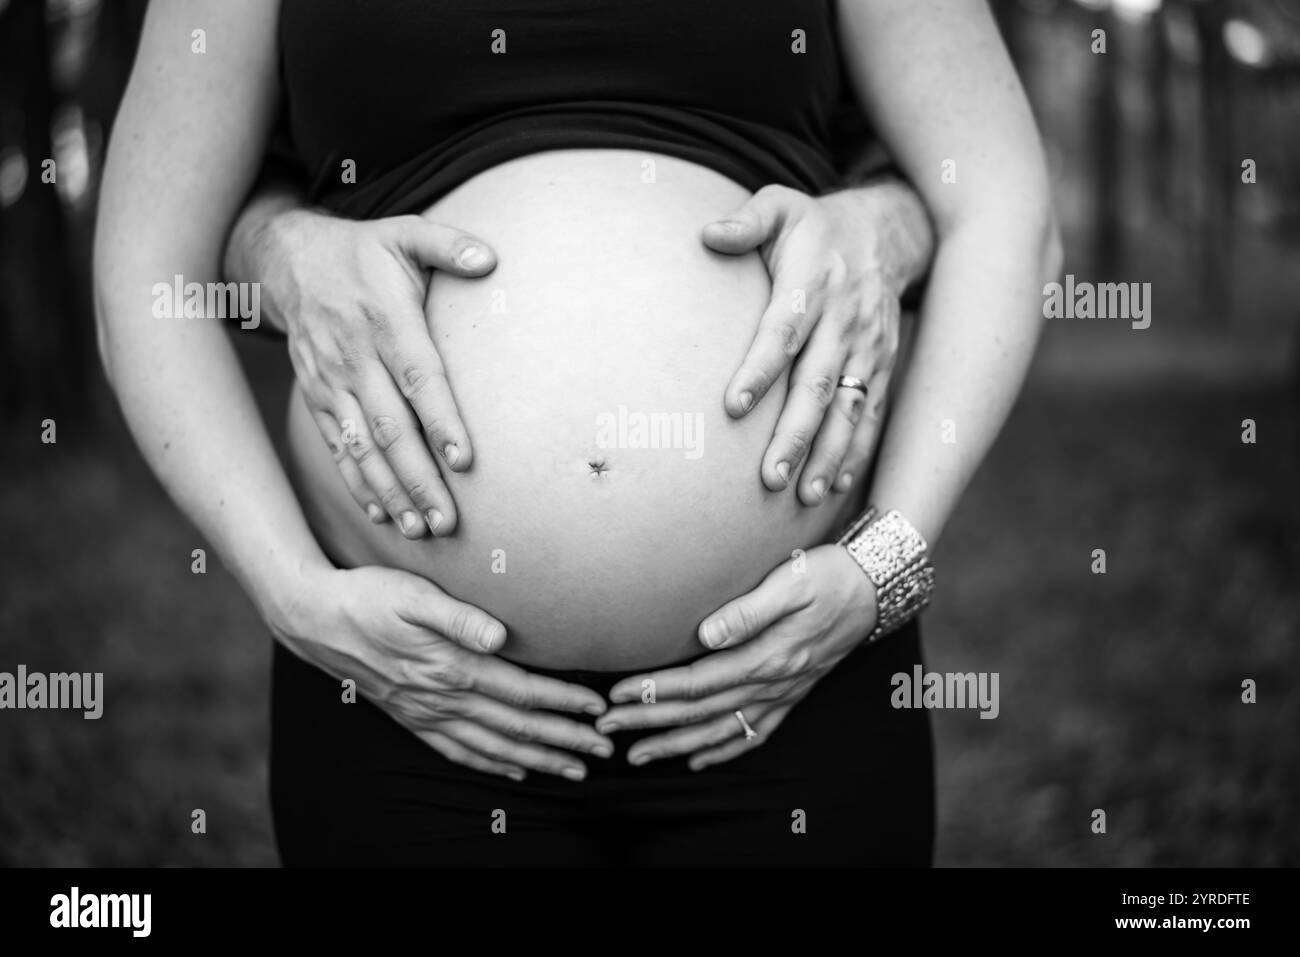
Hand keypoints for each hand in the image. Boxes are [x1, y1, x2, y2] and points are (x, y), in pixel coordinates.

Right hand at [261, 208, 497, 537]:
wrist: (288, 261)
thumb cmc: (363, 252)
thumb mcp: (404, 233)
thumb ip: (447, 243)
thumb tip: (489, 258)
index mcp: (384, 319)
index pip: (418, 377)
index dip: (441, 420)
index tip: (465, 461)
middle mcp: (354, 357)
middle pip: (391, 427)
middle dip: (419, 478)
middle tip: (447, 521)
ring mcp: (332, 383)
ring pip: (363, 447)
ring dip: (392, 491)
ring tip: (420, 530)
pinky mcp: (319, 399)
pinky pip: (340, 448)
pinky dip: (359, 484)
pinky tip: (383, 513)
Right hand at [270, 564, 612, 781]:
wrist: (316, 618)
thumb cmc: (370, 596)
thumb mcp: (414, 595)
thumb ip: (460, 617)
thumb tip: (502, 635)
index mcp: (451, 666)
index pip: (521, 692)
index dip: (563, 702)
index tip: (597, 710)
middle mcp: (442, 698)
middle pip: (515, 727)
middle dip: (564, 740)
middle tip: (604, 750)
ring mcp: (426, 713)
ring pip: (493, 747)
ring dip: (537, 760)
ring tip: (573, 770)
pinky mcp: (412, 718)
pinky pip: (458, 751)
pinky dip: (491, 765)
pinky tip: (513, 771)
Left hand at [597, 545, 875, 770]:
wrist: (875, 588)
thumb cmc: (828, 575)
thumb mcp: (791, 581)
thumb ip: (748, 610)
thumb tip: (705, 635)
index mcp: (769, 655)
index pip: (700, 681)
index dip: (657, 691)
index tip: (619, 695)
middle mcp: (774, 682)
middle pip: (702, 711)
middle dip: (651, 723)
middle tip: (607, 730)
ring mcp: (783, 693)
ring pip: (722, 730)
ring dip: (677, 746)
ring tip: (638, 756)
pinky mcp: (791, 694)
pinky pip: (754, 734)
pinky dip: (723, 750)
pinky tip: (697, 760)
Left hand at [703, 183, 927, 504]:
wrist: (888, 232)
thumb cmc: (815, 226)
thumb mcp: (781, 206)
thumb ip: (747, 221)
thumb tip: (709, 235)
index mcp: (814, 284)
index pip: (783, 332)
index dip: (760, 369)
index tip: (734, 406)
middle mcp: (845, 322)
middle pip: (818, 385)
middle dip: (795, 434)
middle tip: (769, 477)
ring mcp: (868, 348)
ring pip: (848, 410)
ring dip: (828, 455)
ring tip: (804, 496)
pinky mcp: (883, 366)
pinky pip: (870, 415)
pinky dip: (856, 453)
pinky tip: (836, 487)